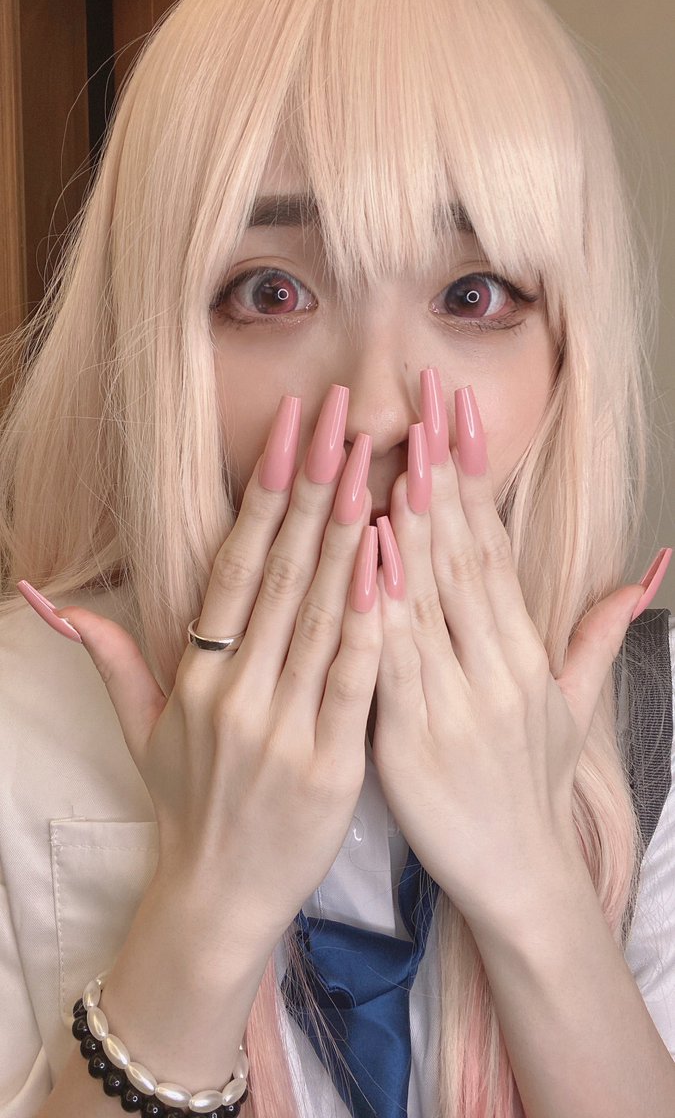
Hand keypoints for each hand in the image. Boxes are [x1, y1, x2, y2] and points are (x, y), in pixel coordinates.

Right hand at [53, 384, 381, 946]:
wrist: (218, 896)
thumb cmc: (185, 801)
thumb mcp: (142, 728)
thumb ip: (113, 657)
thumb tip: (58, 601)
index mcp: (197, 674)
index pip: (236, 564)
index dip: (265, 492)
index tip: (291, 429)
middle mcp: (236, 691)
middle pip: (283, 571)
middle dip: (315, 485)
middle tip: (342, 413)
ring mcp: (283, 727)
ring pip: (321, 612)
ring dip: (349, 531)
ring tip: (373, 461)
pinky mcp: (331, 764)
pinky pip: (354, 677)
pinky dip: (372, 616)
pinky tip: (392, 561)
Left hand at [372, 378, 647, 929]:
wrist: (522, 879)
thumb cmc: (535, 785)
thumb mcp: (574, 706)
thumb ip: (598, 634)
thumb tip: (646, 573)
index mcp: (523, 651)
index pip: (496, 547)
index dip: (475, 477)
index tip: (458, 413)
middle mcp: (495, 667)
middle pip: (464, 556)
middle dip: (442, 473)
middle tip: (423, 399)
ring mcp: (456, 702)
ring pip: (430, 596)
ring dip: (410, 518)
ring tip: (393, 448)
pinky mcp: (413, 741)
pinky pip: (393, 660)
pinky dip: (379, 602)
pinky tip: (365, 550)